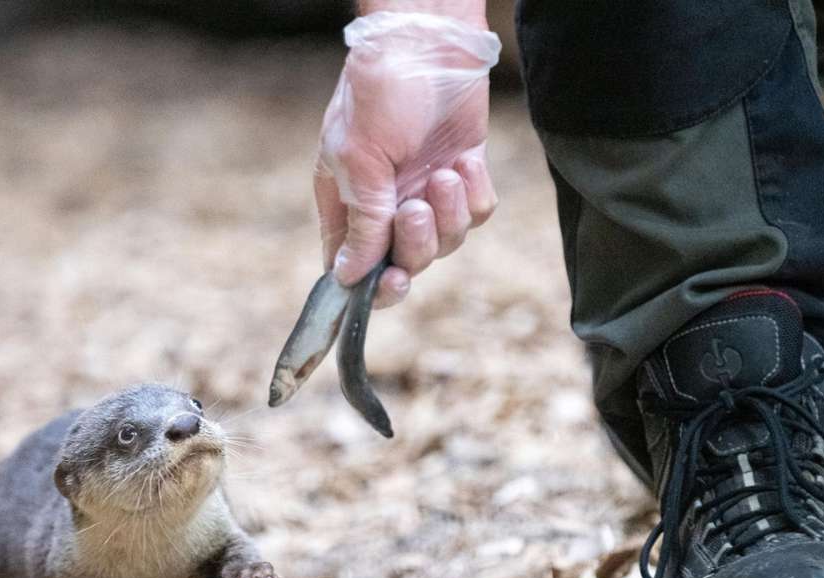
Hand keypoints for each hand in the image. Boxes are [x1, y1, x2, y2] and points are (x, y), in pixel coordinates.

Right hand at [314, 11, 500, 307]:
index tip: (392, 280)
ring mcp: (425, 192)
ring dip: (448, 212)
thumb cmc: (380, 93)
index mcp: (347, 204)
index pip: (353, 268)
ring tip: (443, 173)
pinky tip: (463, 160)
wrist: (430, 44)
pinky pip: (476, 213)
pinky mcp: (463, 177)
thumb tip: (349, 278)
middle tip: (414, 209)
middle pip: (406, 263)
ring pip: (446, 242)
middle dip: (416, 244)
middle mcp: (385, 205)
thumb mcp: (359, 161)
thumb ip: (361, 223)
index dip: (373, 286)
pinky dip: (473, 192)